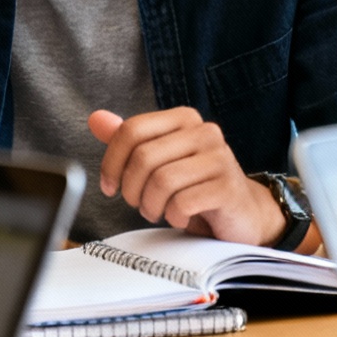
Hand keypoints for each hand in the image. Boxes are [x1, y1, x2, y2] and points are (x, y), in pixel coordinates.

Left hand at [90, 108, 285, 246]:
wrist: (241, 213)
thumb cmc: (195, 186)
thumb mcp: (160, 161)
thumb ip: (130, 141)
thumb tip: (96, 119)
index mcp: (184, 119)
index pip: (133, 130)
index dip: (112, 162)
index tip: (109, 187)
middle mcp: (205, 132)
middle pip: (144, 157)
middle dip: (131, 189)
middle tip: (138, 204)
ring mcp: (220, 158)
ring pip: (161, 181)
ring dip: (151, 206)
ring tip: (158, 211)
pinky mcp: (228, 188)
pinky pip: (182, 203)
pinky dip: (174, 216)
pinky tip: (181, 217)